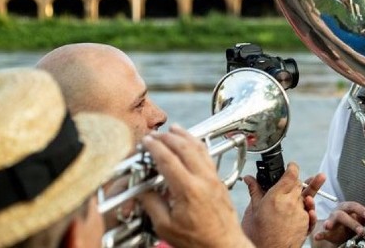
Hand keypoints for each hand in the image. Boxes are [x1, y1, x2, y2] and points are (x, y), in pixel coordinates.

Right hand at [136, 125, 252, 247]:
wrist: (223, 245)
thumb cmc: (197, 240)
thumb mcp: (165, 226)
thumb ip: (151, 203)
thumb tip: (140, 188)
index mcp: (188, 189)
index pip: (168, 160)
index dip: (155, 147)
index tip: (146, 141)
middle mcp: (203, 179)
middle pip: (185, 148)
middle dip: (168, 137)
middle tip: (155, 134)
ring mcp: (214, 178)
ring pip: (199, 148)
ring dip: (185, 136)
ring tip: (174, 129)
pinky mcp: (219, 181)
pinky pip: (208, 156)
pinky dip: (198, 145)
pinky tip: (192, 143)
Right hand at [241, 163, 325, 247]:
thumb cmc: (258, 235)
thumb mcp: (253, 211)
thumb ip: (255, 191)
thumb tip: (249, 179)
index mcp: (276, 196)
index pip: (290, 174)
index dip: (292, 167)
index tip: (290, 166)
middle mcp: (290, 202)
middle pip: (299, 183)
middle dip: (296, 180)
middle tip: (293, 179)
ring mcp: (300, 212)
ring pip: (308, 195)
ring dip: (309, 190)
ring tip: (317, 179)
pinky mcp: (305, 223)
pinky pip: (310, 211)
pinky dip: (309, 207)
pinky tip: (308, 205)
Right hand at [311, 201, 364, 244]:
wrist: (335, 231)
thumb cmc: (348, 221)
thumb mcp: (358, 216)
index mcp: (347, 208)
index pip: (354, 206)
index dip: (361, 209)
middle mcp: (338, 212)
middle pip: (343, 213)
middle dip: (352, 222)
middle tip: (361, 231)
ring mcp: (331, 221)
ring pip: (332, 220)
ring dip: (331, 223)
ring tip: (329, 227)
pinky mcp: (325, 231)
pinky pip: (322, 232)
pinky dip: (320, 233)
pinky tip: (318, 236)